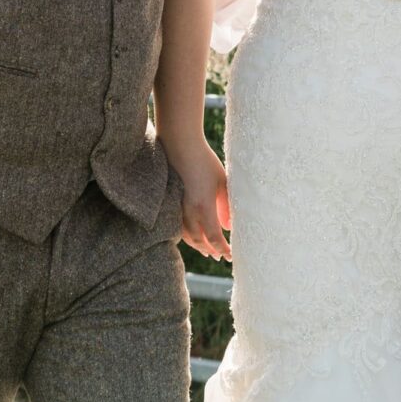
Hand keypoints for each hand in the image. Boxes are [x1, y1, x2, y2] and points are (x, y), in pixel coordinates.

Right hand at [169, 140, 231, 262]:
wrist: (180, 144)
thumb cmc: (204, 160)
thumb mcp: (222, 182)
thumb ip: (226, 205)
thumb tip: (228, 225)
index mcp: (204, 206)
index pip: (214, 237)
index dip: (222, 249)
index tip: (230, 256)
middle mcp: (188, 211)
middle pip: (199, 241)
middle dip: (210, 250)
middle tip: (219, 257)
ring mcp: (177, 207)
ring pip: (186, 236)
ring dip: (198, 246)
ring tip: (207, 250)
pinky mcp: (170, 202)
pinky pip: (177, 227)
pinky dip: (186, 236)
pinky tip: (192, 236)